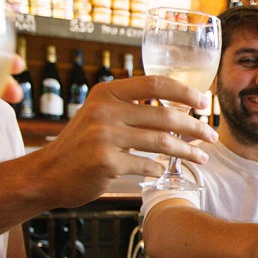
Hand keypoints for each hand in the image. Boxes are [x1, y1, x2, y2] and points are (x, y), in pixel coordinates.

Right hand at [25, 74, 218, 209]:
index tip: (203, 102)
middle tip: (211, 135)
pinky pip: (147, 164)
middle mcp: (105, 110)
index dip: (184, 91)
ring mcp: (105, 136)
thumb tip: (176, 105)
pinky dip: (160, 168)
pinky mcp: (106, 162)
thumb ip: (129, 106)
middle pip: (165, 115)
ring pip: (162, 142)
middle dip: (195, 127)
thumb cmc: (80, 145)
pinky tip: (166, 170)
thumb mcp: (98, 114)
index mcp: (106, 92)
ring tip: (202, 157)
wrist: (46, 174)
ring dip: (188, 151)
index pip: (155, 83)